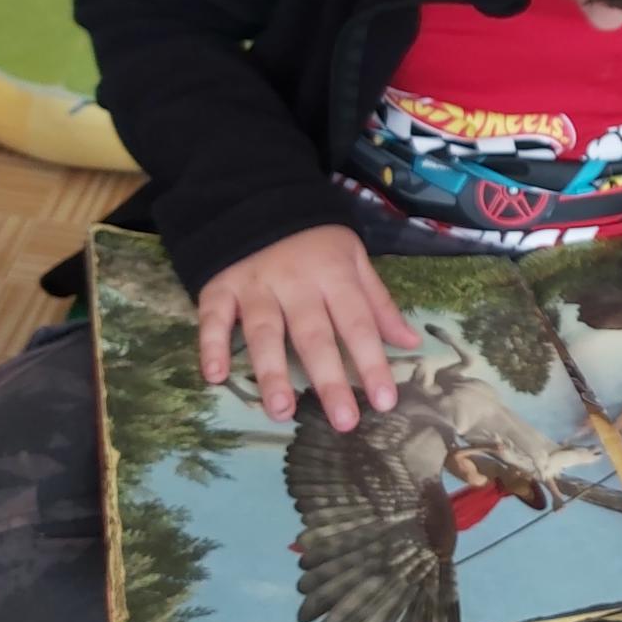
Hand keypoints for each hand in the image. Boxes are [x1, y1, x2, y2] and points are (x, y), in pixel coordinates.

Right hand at [197, 225, 420, 431]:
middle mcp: (296, 283)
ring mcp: (255, 286)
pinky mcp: (220, 287)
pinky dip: (212, 345)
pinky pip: (214, 319)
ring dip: (271, 373)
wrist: (258, 198)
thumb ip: (378, 303)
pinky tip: (214, 377)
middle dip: (330, 380)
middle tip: (344, 423)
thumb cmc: (316, 240)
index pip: (358, 324)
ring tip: (281, 412)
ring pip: (264, 332)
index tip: (385, 401)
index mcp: (335, 275)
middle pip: (314, 336)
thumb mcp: (355, 260)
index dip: (372, 363)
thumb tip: (409, 343)